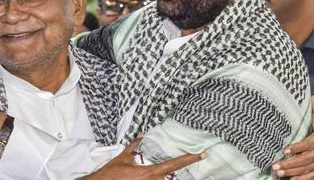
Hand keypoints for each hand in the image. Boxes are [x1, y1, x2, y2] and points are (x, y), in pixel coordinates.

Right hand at [80, 136, 204, 179]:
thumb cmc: (111, 174)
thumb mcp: (123, 158)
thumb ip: (134, 147)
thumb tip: (140, 136)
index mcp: (150, 172)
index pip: (175, 164)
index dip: (190, 158)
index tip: (202, 154)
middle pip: (169, 176)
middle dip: (167, 171)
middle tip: (168, 163)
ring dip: (157, 175)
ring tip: (141, 171)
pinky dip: (153, 178)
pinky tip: (143, 175)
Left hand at [272, 95, 313, 178]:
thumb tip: (313, 97)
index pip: (308, 144)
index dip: (298, 147)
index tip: (285, 150)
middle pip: (306, 159)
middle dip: (291, 163)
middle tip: (275, 166)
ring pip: (308, 169)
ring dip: (293, 172)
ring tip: (279, 173)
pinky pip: (313, 176)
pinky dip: (303, 179)